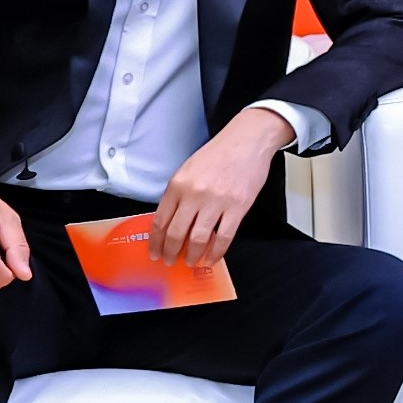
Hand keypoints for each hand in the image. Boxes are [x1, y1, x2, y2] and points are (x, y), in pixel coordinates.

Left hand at [151, 106, 294, 266]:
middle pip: (176, 233)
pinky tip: (212, 258)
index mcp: (178, 184)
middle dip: (170, 252)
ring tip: (191, 261)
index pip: (160, 220)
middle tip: (170, 261)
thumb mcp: (188, 169)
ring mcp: (216, 201)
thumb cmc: (219, 154)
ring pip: (198, 239)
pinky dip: (216, 252)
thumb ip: (178, 194)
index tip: (154, 252)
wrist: (247, 141)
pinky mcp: (237, 207)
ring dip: (192, 255)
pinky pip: (223, 237)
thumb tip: (171, 222)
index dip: (156, 241)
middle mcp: (194, 194)